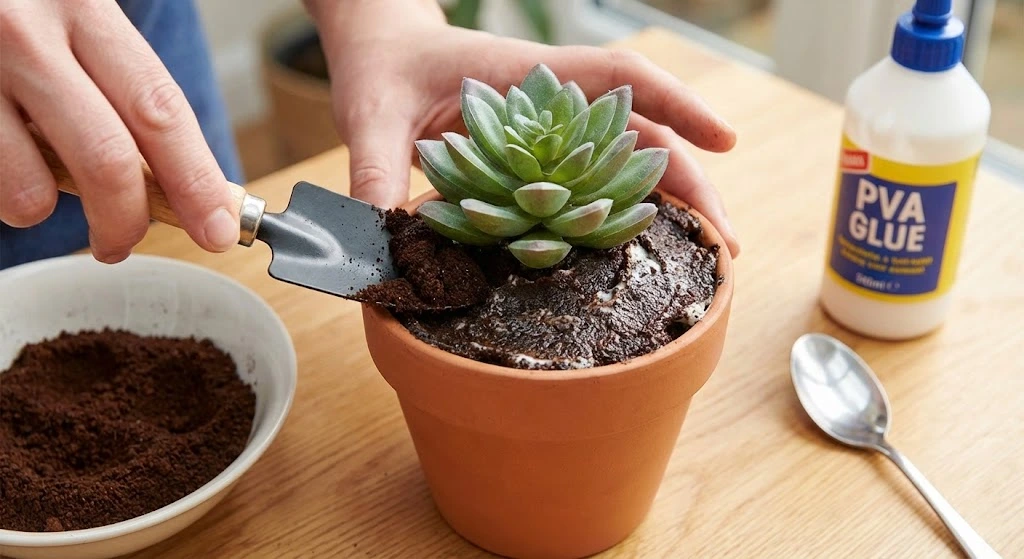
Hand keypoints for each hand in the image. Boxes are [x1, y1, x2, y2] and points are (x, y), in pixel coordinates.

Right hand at [0, 0, 239, 262]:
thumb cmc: (24, 14)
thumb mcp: (80, 25)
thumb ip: (129, 92)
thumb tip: (195, 189)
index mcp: (86, 9)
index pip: (160, 110)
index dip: (195, 181)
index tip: (217, 230)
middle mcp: (28, 33)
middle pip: (107, 158)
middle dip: (127, 220)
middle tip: (121, 243)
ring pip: (34, 189)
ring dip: (44, 208)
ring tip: (39, 186)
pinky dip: (6, 193)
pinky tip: (5, 156)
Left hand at [306, 0, 739, 256]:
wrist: (383, 57)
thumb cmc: (383, 71)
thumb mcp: (371, 115)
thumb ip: (374, 169)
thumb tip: (381, 243)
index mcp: (526, 80)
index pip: (616, 80)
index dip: (675, 105)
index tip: (726, 141)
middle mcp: (552, 109)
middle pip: (638, 137)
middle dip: (690, 184)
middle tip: (727, 244)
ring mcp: (550, 137)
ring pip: (625, 165)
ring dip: (669, 205)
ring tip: (708, 257)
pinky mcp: (540, 163)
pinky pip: (592, 186)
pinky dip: (625, 213)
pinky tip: (647, 249)